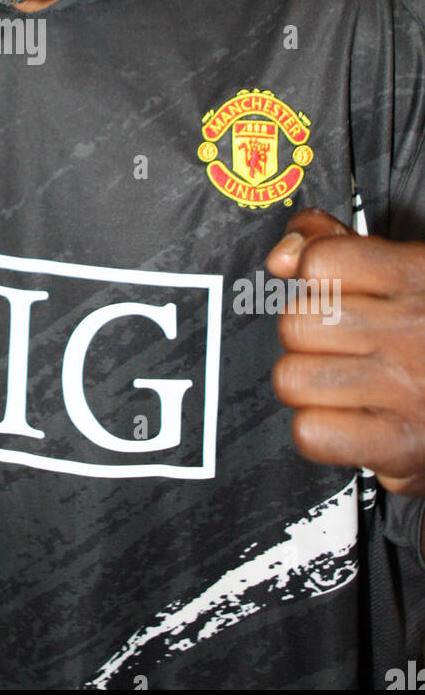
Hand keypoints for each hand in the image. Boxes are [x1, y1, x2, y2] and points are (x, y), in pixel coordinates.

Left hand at [266, 209, 424, 526]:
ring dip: (309, 382)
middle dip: (309, 333)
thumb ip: (340, 247)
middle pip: (297, 323)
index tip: (329, 287)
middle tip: (340, 342)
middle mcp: (414, 331)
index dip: (315, 274)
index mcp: (420, 276)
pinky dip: (321, 430)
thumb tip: (283, 256)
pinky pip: (312, 432)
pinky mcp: (404, 447)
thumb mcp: (414, 270)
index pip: (320, 262)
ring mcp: (408, 390)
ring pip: (294, 378)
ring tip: (343, 380)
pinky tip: (349, 419)